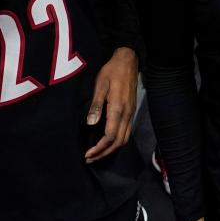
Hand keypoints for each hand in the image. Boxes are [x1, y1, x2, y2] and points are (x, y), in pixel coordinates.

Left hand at [84, 47, 138, 161]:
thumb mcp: (100, 85)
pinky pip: (126, 133)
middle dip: (104, 153)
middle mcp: (127, 114)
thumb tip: (91, 124)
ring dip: (111, 149)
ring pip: (124, 139)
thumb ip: (96, 105)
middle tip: (90, 159)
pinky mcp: (131, 112)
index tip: (88, 154)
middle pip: (119, 142)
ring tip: (97, 154)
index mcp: (118, 108)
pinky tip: (107, 143)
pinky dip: (117, 142)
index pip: (110, 135)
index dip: (99, 148)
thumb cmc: (112, 71)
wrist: (128, 61)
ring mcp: (131, 113)